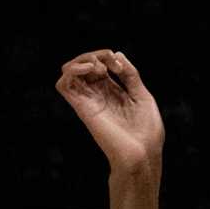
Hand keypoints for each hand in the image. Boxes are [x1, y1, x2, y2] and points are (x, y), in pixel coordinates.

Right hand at [56, 49, 164, 171]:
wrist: (142, 154)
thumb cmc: (146, 132)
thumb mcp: (142, 96)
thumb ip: (130, 75)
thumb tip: (117, 54)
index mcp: (113, 93)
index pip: (100, 66)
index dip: (109, 57)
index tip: (121, 68)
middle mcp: (98, 96)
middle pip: (84, 66)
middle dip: (96, 55)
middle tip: (111, 65)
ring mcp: (89, 102)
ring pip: (69, 71)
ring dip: (82, 60)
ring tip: (98, 68)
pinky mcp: (82, 109)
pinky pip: (63, 85)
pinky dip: (71, 71)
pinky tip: (89, 70)